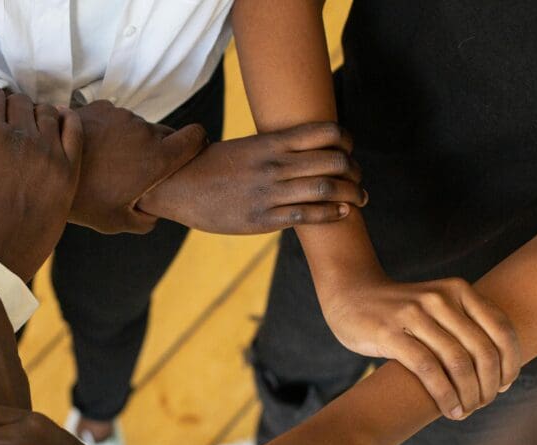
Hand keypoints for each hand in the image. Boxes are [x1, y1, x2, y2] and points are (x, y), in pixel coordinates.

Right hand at [0, 87, 82, 281]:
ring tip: (36, 132)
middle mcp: (19, 137)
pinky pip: (75, 129)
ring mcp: (47, 152)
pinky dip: (68, 122)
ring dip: (39, 117)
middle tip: (14, 127)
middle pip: (20, 101)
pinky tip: (62, 125)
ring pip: (48, 112)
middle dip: (14, 111)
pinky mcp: (69, 170)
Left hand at [70, 100, 207, 233]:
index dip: (197, 144)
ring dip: (129, 141)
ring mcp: (120, 116)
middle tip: (134, 172)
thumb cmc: (84, 203)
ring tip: (106, 164)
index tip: (189, 152)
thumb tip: (156, 214)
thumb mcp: (118, 221)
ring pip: (137, 126)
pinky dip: (108, 131)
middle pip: (164, 134)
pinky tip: (92, 151)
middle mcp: (143, 131)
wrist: (43, 173)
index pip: (196, 137)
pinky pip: (114, 118)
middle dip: (156, 150)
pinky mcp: (98, 108)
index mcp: (157, 158)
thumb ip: (146, 219)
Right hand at [137, 122, 366, 233]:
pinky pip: (306, 216)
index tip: (349, 149)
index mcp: (270, 143)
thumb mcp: (246, 148)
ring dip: (351, 194)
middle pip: (333, 161)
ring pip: (325, 189)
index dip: (345, 140)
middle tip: (359, 178)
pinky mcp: (261, 219)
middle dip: (354, 170)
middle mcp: (274, 165)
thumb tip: (305, 151)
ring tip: (359, 198)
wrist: (177, 187)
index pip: (325, 133)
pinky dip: (331, 214)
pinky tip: (342, 214)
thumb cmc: (213, 167)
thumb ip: (275, 149)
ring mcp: (268, 193)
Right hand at [321, 273, 520, 418]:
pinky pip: (427, 369)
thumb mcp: (436, 305)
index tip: (505, 385)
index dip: (510, 363)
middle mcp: (440, 299)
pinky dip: (444, 394)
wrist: (348, 295)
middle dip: (490, 385)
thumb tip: (498, 366)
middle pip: (482, 349)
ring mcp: (413, 314)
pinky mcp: (389, 333)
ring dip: (468, 394)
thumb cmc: (397, 310)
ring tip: (465, 411)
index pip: (501, 329)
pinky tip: (449, 409)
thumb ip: (463, 323)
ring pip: (458, 362)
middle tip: (483, 403)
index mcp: (458, 290)